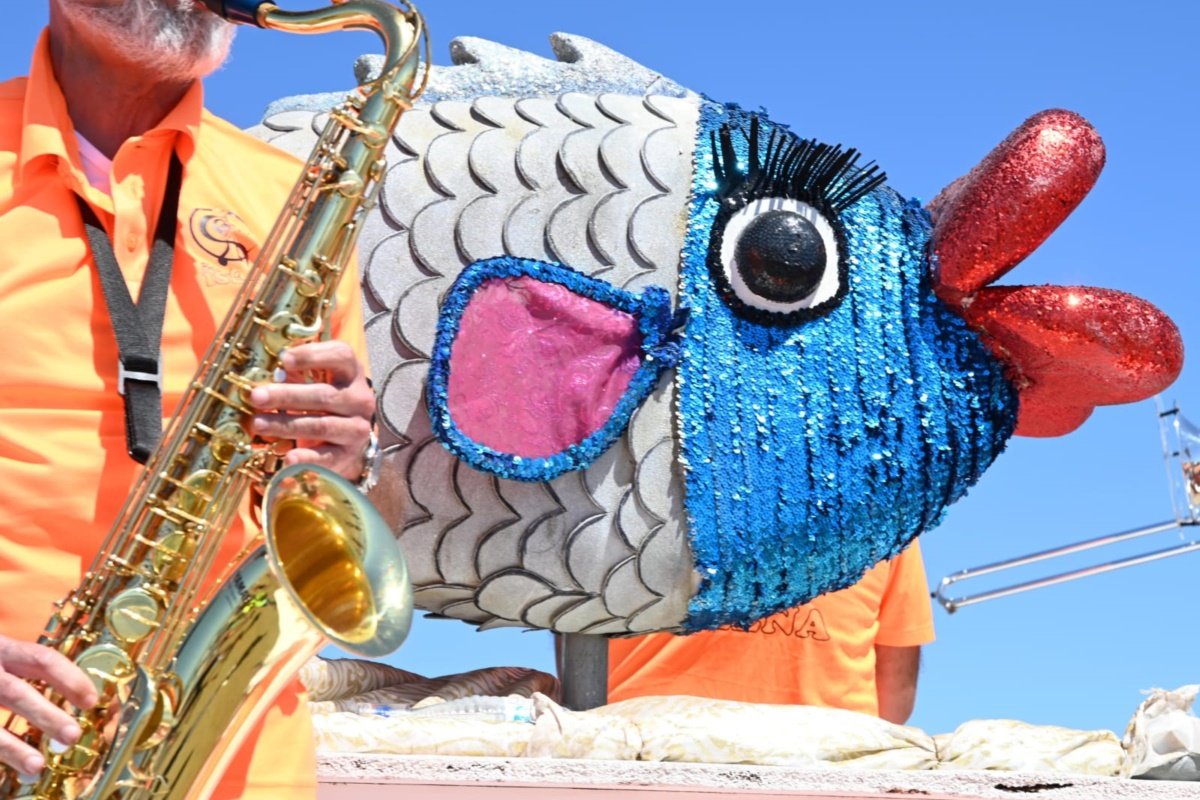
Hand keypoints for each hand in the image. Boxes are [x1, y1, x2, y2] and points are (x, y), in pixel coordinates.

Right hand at [0, 637, 96, 774]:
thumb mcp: (2, 653)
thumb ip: (26, 669)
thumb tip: (79, 696)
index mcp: (0, 648)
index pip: (41, 658)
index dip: (70, 678)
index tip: (92, 700)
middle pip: (15, 692)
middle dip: (46, 715)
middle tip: (73, 735)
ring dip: (12, 748)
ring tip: (37, 767)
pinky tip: (4, 777)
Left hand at [249, 340, 374, 481]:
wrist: (346, 436)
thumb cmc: (323, 400)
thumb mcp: (315, 380)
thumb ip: (294, 373)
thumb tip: (270, 372)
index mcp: (351, 372)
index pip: (340, 356)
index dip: (312, 356)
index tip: (284, 359)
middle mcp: (359, 398)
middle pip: (324, 395)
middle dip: (286, 395)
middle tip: (257, 396)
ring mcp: (357, 427)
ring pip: (321, 426)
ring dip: (287, 425)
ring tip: (258, 423)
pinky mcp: (349, 453)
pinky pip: (328, 457)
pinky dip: (308, 458)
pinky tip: (289, 457)